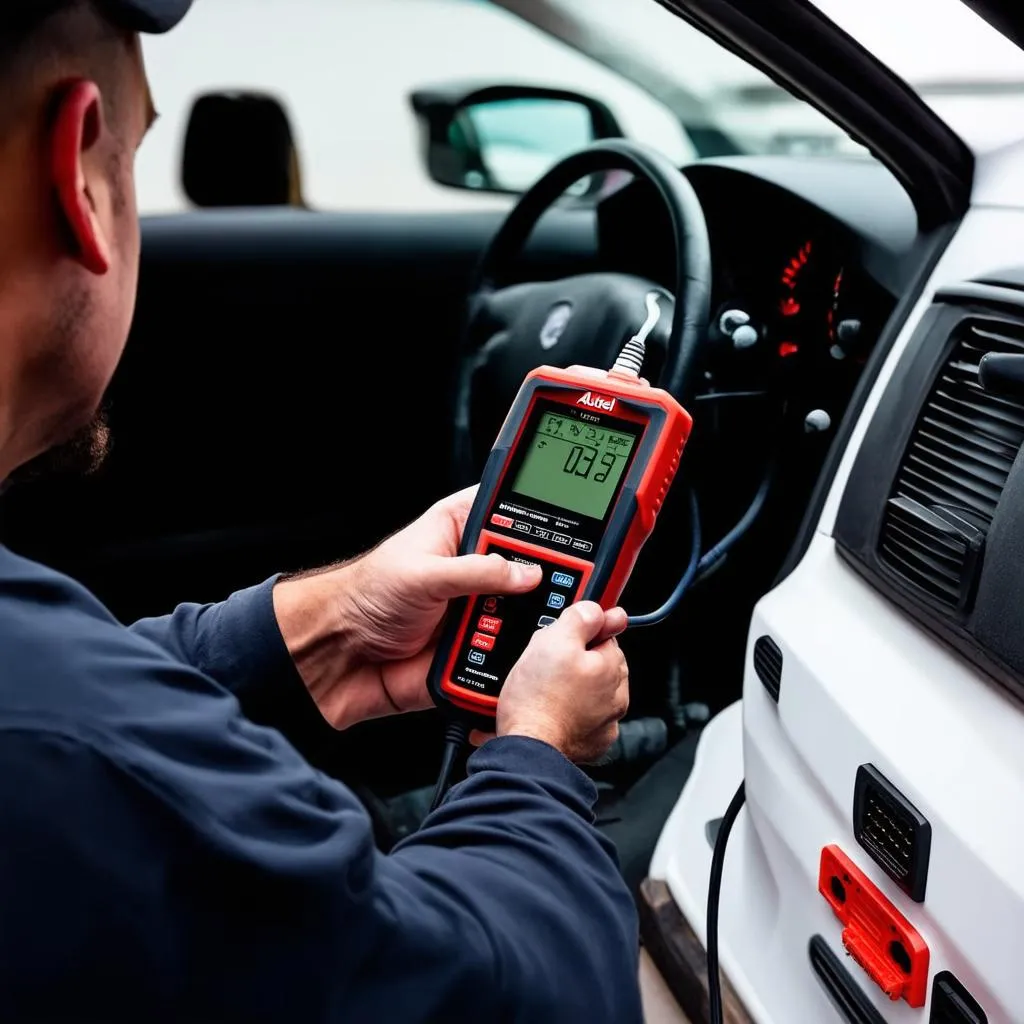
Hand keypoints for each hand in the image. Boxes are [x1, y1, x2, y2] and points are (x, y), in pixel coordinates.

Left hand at [273, 488, 542, 729]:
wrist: (339, 658)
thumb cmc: (364, 599)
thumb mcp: (422, 575)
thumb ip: (478, 571)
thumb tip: (527, 572)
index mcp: (460, 530)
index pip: (512, 511)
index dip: (540, 515)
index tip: (572, 522)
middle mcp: (475, 568)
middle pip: (532, 565)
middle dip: (547, 577)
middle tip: (559, 585)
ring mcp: (480, 608)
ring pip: (529, 612)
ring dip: (532, 621)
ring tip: (530, 626)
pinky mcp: (479, 648)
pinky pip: (512, 653)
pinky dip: (518, 657)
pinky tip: (517, 656)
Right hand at [497, 602, 629, 762]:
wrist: (527, 750)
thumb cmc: (538, 699)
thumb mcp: (554, 640)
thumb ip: (580, 619)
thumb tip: (598, 610)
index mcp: (611, 667)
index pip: (605, 635)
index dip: (581, 632)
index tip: (564, 635)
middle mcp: (615, 697)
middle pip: (597, 665)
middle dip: (575, 661)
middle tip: (546, 663)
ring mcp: (603, 723)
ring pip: (588, 694)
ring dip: (571, 689)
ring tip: (542, 690)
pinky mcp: (588, 744)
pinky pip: (580, 720)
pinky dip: (567, 715)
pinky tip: (547, 711)